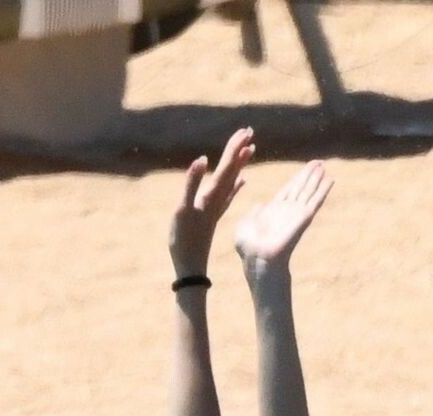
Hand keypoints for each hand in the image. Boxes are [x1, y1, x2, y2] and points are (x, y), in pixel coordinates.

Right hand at [169, 127, 252, 277]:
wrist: (191, 267)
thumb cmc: (183, 239)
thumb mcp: (182, 210)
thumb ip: (191, 184)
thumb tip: (202, 160)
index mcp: (211, 196)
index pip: (226, 167)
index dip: (234, 149)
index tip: (245, 132)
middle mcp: (218, 200)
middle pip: (231, 171)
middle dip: (239, 151)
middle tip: (249, 132)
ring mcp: (217, 209)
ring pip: (232, 182)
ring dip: (239, 165)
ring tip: (249, 150)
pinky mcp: (213, 217)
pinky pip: (228, 197)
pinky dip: (235, 186)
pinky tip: (243, 181)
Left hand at [233, 159, 332, 280]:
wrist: (258, 257)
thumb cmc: (248, 247)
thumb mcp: (245, 225)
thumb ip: (252, 213)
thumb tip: (259, 205)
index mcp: (272, 211)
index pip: (287, 190)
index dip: (295, 179)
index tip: (303, 170)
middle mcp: (286, 210)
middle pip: (300, 187)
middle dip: (308, 174)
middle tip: (318, 162)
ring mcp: (296, 213)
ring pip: (309, 191)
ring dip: (317, 178)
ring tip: (324, 165)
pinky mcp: (304, 217)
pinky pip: (316, 200)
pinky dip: (323, 190)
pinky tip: (331, 179)